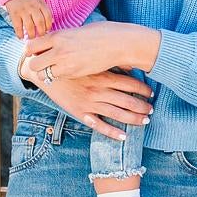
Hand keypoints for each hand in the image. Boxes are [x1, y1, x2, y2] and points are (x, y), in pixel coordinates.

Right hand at [2, 0, 51, 39]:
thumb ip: (44, 9)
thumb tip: (51, 22)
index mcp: (40, 3)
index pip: (48, 16)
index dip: (48, 25)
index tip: (47, 30)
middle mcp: (32, 7)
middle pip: (40, 22)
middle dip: (41, 32)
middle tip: (40, 35)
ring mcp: (23, 10)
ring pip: (30, 26)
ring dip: (31, 34)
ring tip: (31, 37)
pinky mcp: (14, 14)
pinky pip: (18, 26)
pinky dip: (20, 34)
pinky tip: (21, 37)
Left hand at [21, 21, 153, 81]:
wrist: (119, 43)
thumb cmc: (101, 32)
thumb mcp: (76, 30)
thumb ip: (61, 37)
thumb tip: (50, 41)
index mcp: (58, 36)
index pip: (30, 45)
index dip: (31, 49)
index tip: (36, 50)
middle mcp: (59, 51)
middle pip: (33, 63)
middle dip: (35, 63)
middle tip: (42, 61)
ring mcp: (67, 64)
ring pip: (44, 75)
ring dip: (46, 72)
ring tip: (54, 67)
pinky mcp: (76, 74)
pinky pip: (60, 77)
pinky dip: (60, 75)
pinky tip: (68, 70)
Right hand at [22, 59, 151, 140]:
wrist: (45, 70)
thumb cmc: (69, 62)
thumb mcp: (90, 60)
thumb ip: (108, 64)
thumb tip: (130, 65)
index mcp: (103, 76)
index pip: (131, 84)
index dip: (144, 89)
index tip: (151, 93)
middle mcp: (99, 90)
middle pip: (128, 101)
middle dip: (143, 107)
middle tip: (151, 110)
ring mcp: (90, 103)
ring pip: (118, 114)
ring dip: (134, 119)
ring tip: (145, 121)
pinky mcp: (80, 113)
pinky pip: (100, 125)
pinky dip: (113, 133)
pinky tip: (124, 136)